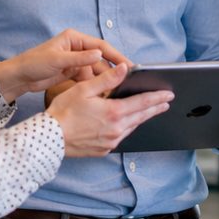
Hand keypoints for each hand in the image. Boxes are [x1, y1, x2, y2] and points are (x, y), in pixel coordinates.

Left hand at [0, 28, 128, 102]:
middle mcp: (78, 48)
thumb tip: (99, 54)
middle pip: (101, 59)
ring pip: (96, 70)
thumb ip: (78, 58)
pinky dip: (96, 85)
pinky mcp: (73, 72)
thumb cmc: (34, 63)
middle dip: (113, 70)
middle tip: (129, 81)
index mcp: (74, 39)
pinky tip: (105, 93)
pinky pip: (89, 78)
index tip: (128, 66)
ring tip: (119, 90)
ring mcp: (76, 61)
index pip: (101, 46)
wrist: (19, 77)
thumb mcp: (56, 60)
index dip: (116, 56)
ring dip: (106, 79)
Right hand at [47, 64, 172, 157]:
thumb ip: (107, 79)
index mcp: (114, 112)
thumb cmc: (64, 112)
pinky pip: (121, 137)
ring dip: (141, 118)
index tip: (168, 94)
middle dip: (155, 108)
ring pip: (132, 127)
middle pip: (141, 116)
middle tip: (166, 102)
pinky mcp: (104, 149)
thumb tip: (124, 68)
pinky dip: (127, 128)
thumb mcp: (84, 89)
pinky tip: (126, 123)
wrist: (50, 138)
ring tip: (149, 111)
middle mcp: (117, 129)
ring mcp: (111, 141)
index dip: (157, 97)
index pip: (143, 103)